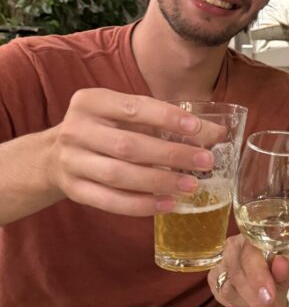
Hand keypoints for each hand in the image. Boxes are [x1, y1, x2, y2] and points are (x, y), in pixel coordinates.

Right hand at [48, 88, 223, 215]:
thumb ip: (166, 122)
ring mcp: (72, 162)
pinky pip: (110, 201)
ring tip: (191, 186)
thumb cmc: (104, 129)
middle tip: (205, 162)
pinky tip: (168, 204)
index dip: (167, 117)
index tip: (197, 128)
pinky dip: (142, 205)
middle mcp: (77, 130)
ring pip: (120, 175)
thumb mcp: (126, 116)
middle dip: (171, 154)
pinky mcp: (74, 190)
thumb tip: (217, 133)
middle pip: (129, 145)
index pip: (134, 108)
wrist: (53, 155)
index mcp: (91, 101)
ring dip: (160, 182)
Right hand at [209, 235, 288, 306]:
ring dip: (249, 305)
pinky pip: (222, 298)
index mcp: (252, 237)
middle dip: (254, 297)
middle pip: (235, 274)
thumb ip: (287, 266)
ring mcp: (219, 264)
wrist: (269, 278)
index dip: (258, 277)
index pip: (250, 256)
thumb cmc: (279, 268)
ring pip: (227, 290)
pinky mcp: (214, 280)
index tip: (269, 297)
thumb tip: (280, 263)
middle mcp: (231, 247)